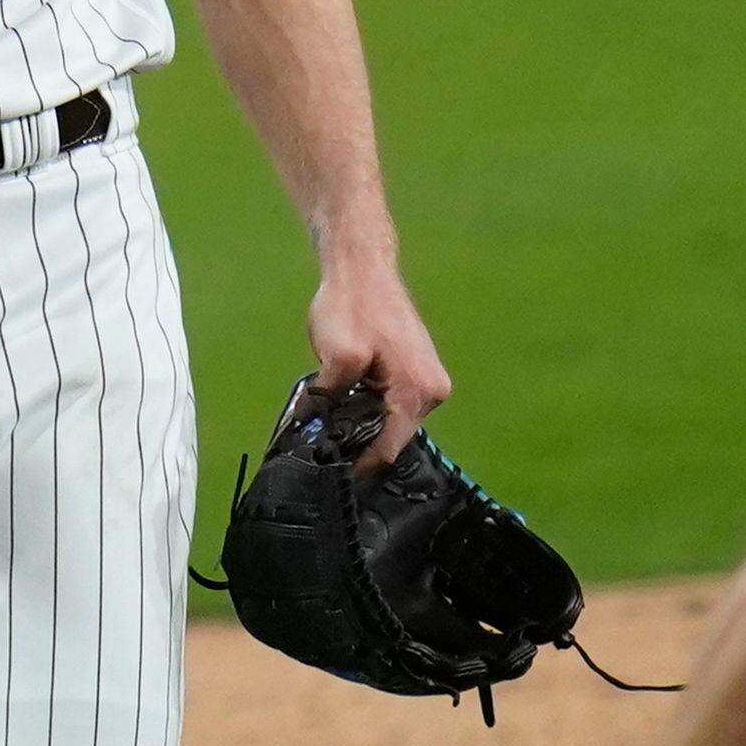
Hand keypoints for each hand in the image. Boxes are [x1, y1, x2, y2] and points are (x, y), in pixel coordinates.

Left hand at [308, 255, 449, 470]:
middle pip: (394, 434)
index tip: (334, 478)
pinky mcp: (413, 369)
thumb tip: (312, 430)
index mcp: (419, 392)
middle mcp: (433, 391)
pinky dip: (367, 406)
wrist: (361, 267)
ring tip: (327, 430)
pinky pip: (390, 401)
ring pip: (390, 417)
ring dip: (362, 422)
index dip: (361, 464)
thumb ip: (328, 399)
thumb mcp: (337, 358)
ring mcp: (425, 379)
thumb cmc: (352, 307)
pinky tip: (342, 405)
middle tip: (323, 453)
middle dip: (360, 443)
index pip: (391, 446)